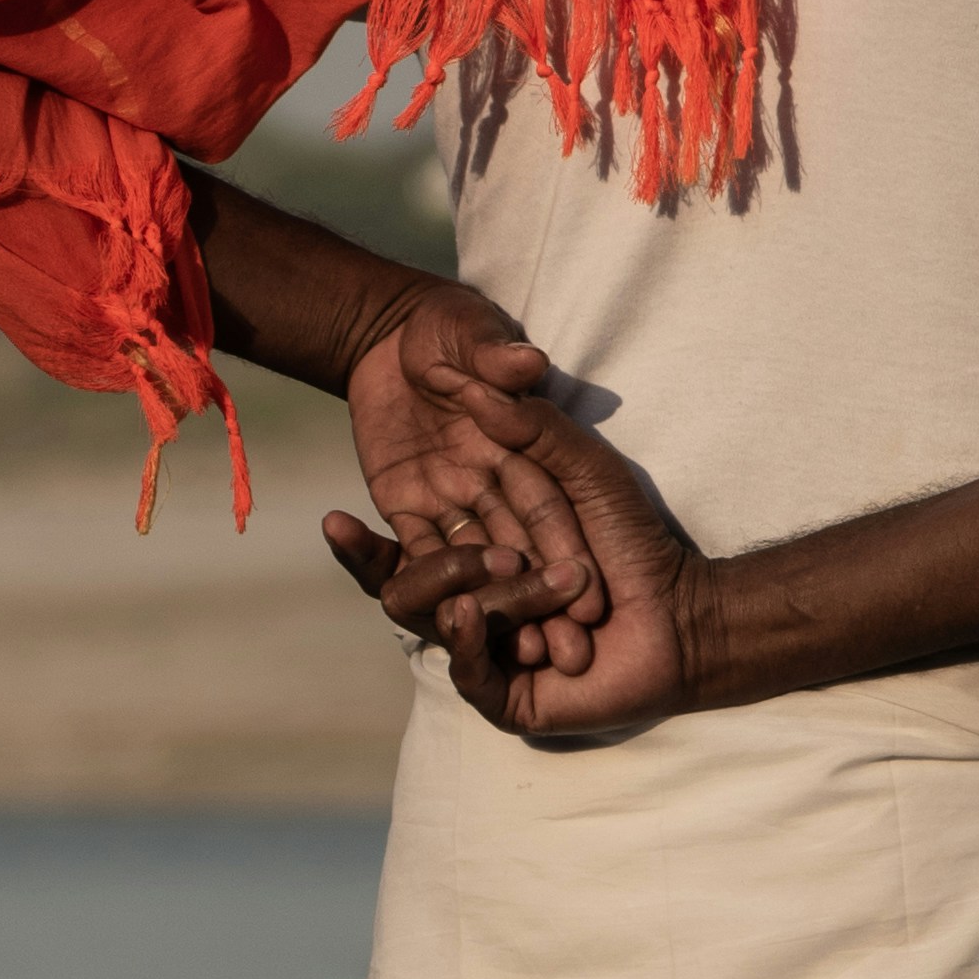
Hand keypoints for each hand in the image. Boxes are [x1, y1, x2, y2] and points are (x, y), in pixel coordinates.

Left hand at [325, 289, 596, 670]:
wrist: (386, 331)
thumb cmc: (444, 320)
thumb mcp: (469, 328)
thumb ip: (495, 351)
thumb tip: (527, 361)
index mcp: (521, 444)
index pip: (550, 501)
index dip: (569, 545)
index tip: (591, 591)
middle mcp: (493, 480)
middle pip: (521, 547)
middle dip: (543, 599)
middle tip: (570, 654)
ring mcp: (451, 499)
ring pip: (473, 563)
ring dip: (491, 606)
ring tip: (517, 659)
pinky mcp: (407, 507)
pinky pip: (410, 552)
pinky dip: (420, 581)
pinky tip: (440, 622)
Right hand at [333, 383, 709, 741]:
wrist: (685, 613)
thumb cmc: (636, 539)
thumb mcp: (583, 470)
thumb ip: (534, 430)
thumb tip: (478, 392)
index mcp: (478, 562)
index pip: (403, 555)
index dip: (364, 546)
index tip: (329, 520)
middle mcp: (474, 609)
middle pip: (410, 595)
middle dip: (416, 571)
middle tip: (447, 548)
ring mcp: (489, 656)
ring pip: (436, 630)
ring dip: (459, 597)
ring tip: (481, 579)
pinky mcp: (510, 699)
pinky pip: (471, 675)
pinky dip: (467, 645)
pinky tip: (470, 614)